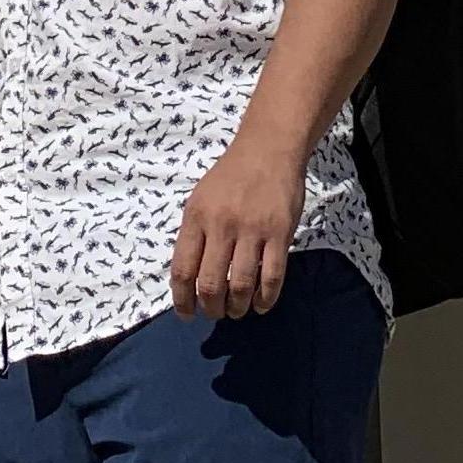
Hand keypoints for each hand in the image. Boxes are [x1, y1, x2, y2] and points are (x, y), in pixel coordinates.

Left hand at [170, 126, 305, 320]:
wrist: (269, 148)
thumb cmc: (231, 176)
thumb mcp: (201, 198)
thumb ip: (195, 234)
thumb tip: (189, 279)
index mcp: (197, 216)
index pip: (182, 269)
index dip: (182, 300)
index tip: (186, 314)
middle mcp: (221, 224)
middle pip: (210, 284)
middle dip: (211, 308)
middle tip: (216, 312)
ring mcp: (252, 229)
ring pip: (240, 286)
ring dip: (237, 308)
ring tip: (237, 310)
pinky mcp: (280, 233)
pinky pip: (271, 278)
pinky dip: (265, 300)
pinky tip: (260, 304)